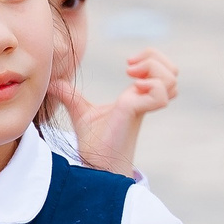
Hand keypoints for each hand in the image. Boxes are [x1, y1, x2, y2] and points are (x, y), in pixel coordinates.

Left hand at [48, 48, 178, 176]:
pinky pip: (160, 95)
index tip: (128, 65)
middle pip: (172, 71)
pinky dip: (151, 86)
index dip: (151, 58)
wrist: (95, 166)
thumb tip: (50, 84)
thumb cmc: (95, 145)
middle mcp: (145, 101)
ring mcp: (143, 107)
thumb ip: (70, 96)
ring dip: (153, 70)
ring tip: (132, 78)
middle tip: (129, 69)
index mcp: (137, 97)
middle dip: (154, 59)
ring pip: (172, 79)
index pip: (162, 68)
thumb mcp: (82, 113)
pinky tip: (133, 90)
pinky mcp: (135, 113)